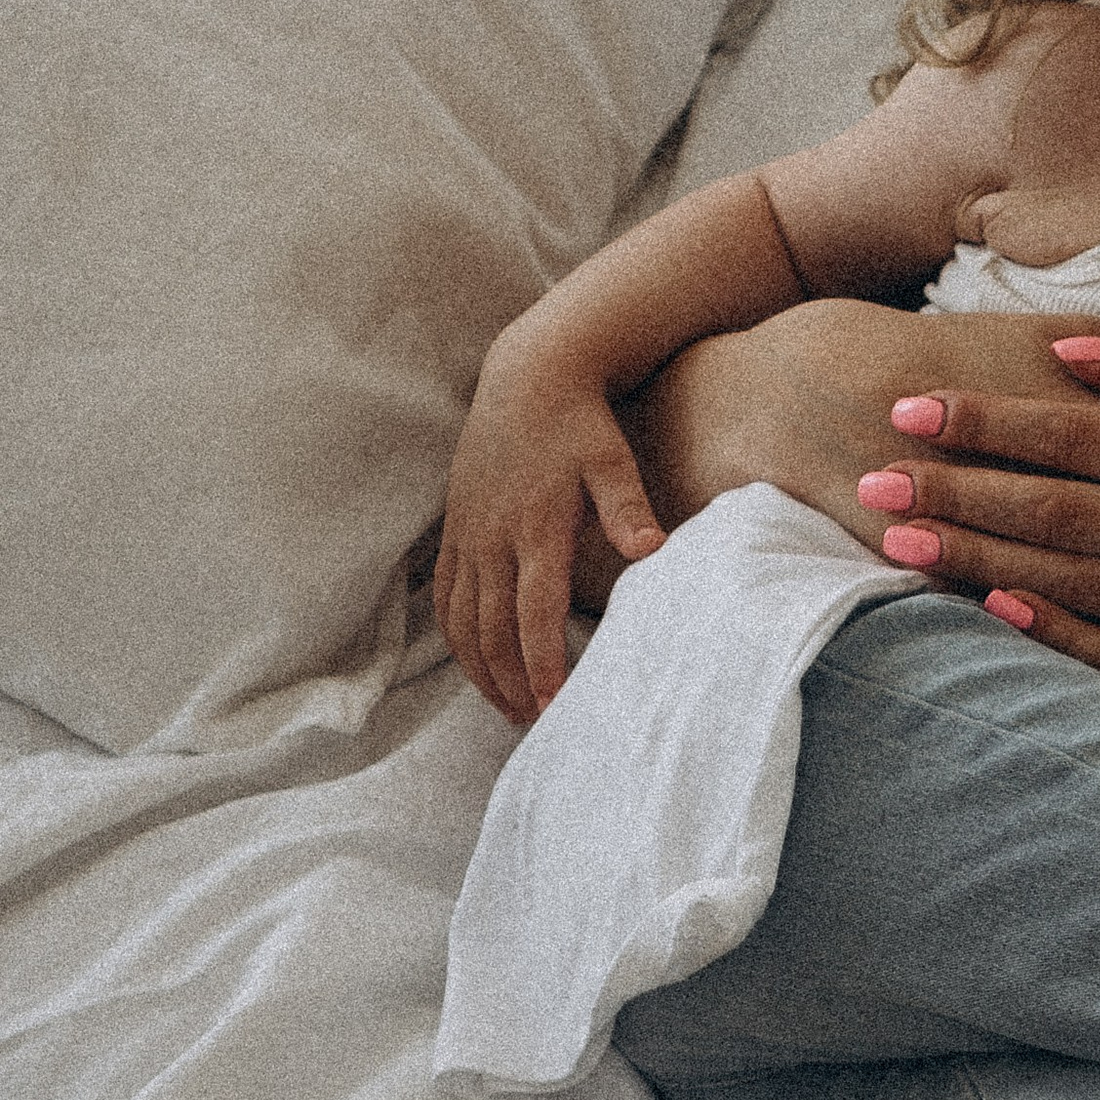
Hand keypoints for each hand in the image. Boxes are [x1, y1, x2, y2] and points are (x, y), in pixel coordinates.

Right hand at [435, 337, 665, 723]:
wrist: (528, 375)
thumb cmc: (580, 422)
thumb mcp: (612, 460)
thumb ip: (628, 508)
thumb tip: (654, 550)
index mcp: (534, 527)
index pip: (534, 613)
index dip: (541, 664)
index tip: (555, 706)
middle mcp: (493, 537)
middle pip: (493, 629)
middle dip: (511, 682)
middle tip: (535, 724)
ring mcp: (468, 534)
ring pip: (462, 620)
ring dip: (480, 669)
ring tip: (507, 707)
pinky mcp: (455, 528)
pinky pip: (444, 595)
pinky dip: (456, 636)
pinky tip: (474, 662)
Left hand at [639, 309, 1099, 714]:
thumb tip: (1067, 349)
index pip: (1078, 434)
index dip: (987, 421)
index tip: (912, 406)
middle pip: (1058, 510)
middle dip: (957, 491)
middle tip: (874, 475)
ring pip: (1076, 584)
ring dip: (981, 560)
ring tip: (900, 540)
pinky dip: (1056, 636)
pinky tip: (992, 610)